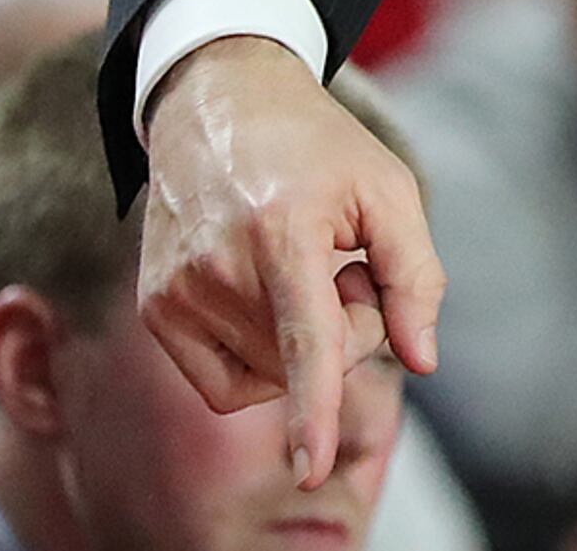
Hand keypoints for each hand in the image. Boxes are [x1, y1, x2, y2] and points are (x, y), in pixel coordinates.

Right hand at [138, 36, 444, 490]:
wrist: (218, 107)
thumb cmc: (318, 150)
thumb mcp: (389, 191)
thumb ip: (415, 278)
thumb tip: (423, 361)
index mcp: (281, 232)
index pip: (303, 340)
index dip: (313, 409)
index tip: (311, 469)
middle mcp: (216, 268)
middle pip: (305, 361)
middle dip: (350, 332)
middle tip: (351, 271)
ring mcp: (174, 292)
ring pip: (265, 376)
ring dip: (303, 344)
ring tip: (307, 272)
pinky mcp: (153, 309)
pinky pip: (221, 381)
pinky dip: (261, 360)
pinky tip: (272, 300)